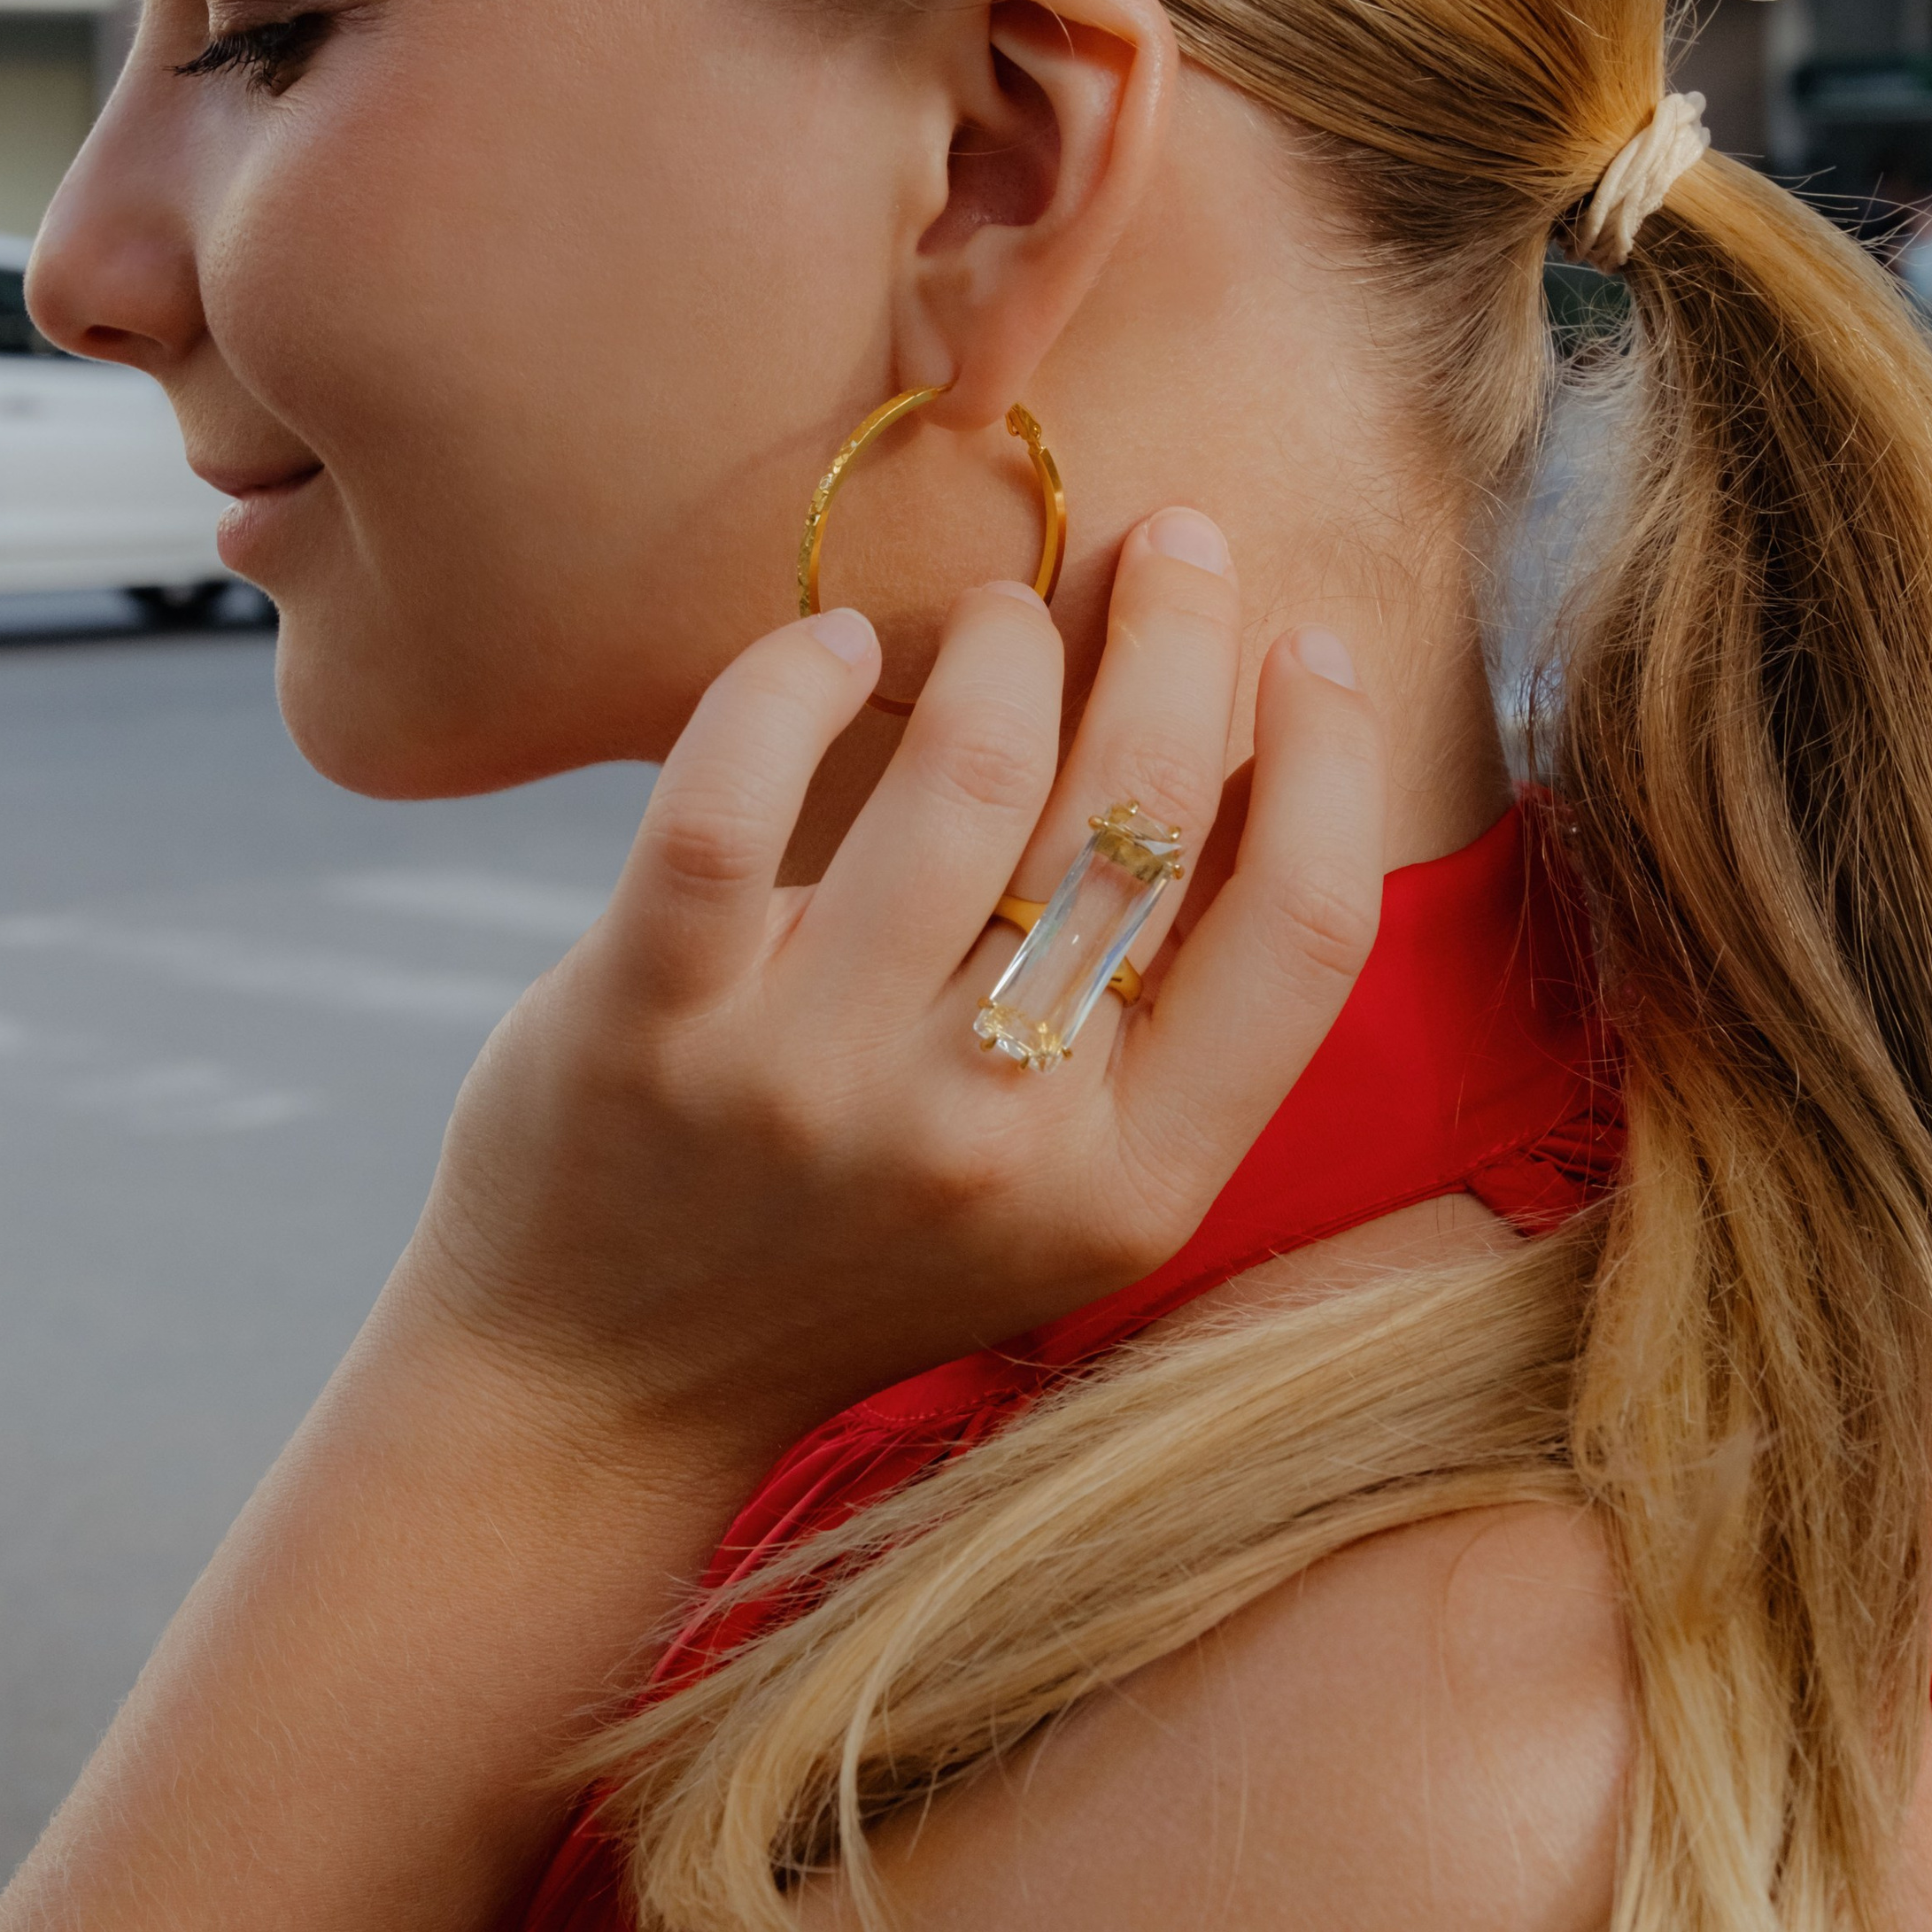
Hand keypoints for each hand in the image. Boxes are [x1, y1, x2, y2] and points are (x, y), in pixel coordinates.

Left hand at [412, 512, 1385, 1459]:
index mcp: (1127, 1193)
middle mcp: (986, 1141)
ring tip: (1001, 612)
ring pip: (967, 772)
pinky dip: (794, 681)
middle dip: (1179, 635)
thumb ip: (1160, 1036)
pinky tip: (836, 649)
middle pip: (1140, 816)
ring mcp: (811, 1080)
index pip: (1305, 936)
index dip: (1332, 761)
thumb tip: (1247, 765)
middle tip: (1173, 544)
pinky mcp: (647, 1020)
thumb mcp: (1058, 1205)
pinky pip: (734, 794)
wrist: (598, 1387)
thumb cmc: (848, 1257)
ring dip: (1006, 641)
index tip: (1309, 649)